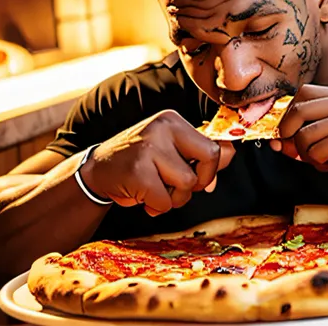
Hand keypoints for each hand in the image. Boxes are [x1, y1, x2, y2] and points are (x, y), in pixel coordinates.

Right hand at [81, 110, 234, 215]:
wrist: (97, 170)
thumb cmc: (139, 161)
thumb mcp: (170, 149)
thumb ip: (200, 153)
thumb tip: (231, 153)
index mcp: (173, 120)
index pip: (212, 146)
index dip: (211, 170)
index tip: (201, 179)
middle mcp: (162, 128)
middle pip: (208, 161)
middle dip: (198, 182)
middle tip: (177, 187)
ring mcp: (149, 148)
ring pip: (187, 185)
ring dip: (173, 198)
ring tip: (155, 189)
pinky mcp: (138, 172)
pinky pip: (164, 202)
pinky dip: (156, 207)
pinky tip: (141, 196)